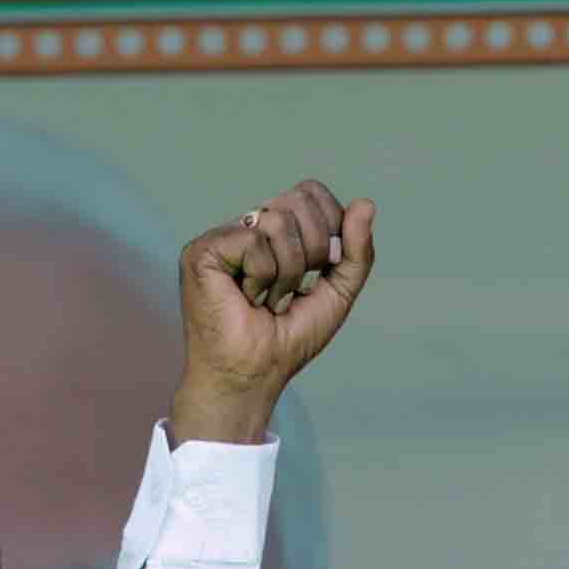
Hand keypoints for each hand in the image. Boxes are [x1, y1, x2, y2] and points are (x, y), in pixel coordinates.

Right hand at [170, 183, 376, 448]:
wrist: (253, 375)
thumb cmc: (289, 339)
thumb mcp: (338, 292)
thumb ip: (356, 252)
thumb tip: (365, 203)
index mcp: (276, 232)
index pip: (311, 193)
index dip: (332, 227)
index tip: (321, 270)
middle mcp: (248, 227)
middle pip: (300, 200)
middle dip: (313, 253)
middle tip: (291, 290)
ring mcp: (223, 236)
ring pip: (279, 222)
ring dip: (288, 274)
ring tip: (268, 299)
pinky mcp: (202, 249)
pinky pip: (255, 242)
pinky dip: (263, 278)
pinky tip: (245, 297)